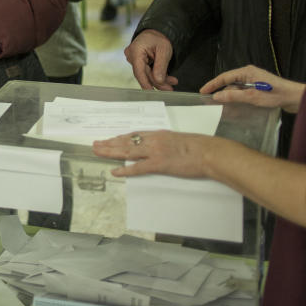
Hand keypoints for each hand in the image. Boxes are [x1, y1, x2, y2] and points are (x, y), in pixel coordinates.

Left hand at [92, 130, 216, 177]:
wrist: (209, 153)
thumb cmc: (199, 147)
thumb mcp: (179, 140)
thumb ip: (166, 142)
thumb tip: (159, 148)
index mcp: (159, 134)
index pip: (134, 134)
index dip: (120, 137)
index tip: (110, 139)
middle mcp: (153, 140)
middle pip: (126, 140)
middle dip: (109, 143)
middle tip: (95, 144)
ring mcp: (155, 152)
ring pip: (127, 150)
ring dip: (110, 152)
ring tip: (98, 152)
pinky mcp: (159, 164)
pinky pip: (138, 167)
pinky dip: (125, 169)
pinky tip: (115, 171)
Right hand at [124, 29, 177, 90]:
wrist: (157, 31)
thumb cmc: (159, 37)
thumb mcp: (164, 51)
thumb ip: (161, 67)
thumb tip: (158, 81)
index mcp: (135, 50)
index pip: (139, 71)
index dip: (145, 83)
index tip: (151, 92)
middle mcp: (131, 55)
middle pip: (144, 74)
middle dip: (158, 81)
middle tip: (170, 88)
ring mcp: (134, 58)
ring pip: (146, 74)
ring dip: (159, 79)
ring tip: (172, 81)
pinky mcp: (138, 61)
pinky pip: (146, 71)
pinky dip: (157, 74)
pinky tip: (166, 77)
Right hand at [200, 65, 304, 113]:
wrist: (296, 98)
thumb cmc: (276, 95)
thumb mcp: (252, 96)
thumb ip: (233, 95)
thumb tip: (217, 96)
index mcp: (247, 72)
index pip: (224, 77)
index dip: (212, 84)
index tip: (203, 91)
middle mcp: (250, 74)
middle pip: (230, 82)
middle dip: (221, 91)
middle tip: (211, 102)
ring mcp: (255, 81)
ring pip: (237, 88)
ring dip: (231, 97)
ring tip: (224, 107)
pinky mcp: (259, 88)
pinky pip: (244, 92)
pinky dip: (239, 98)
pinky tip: (237, 107)